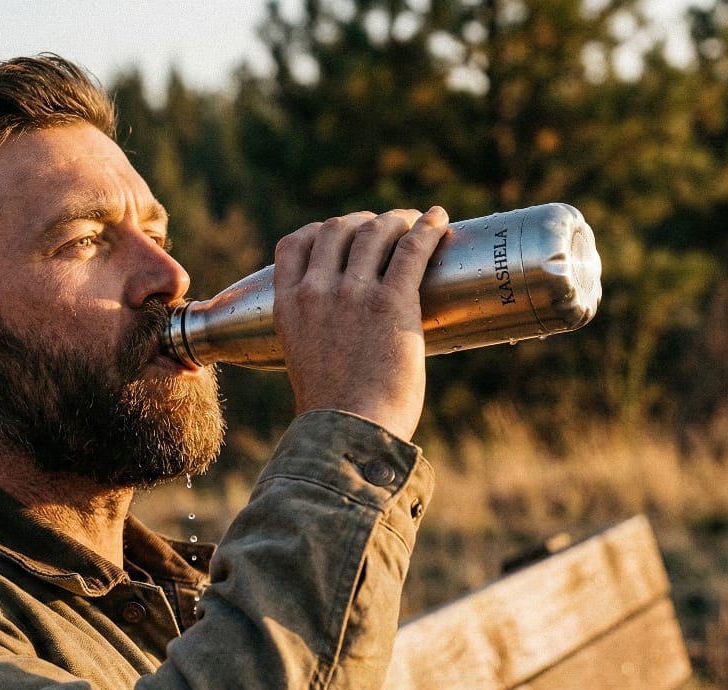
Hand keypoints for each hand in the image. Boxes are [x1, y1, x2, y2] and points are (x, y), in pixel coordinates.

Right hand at [272, 206, 448, 441]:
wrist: (349, 433)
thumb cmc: (334, 411)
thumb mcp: (304, 360)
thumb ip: (316, 334)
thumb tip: (345, 332)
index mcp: (287, 307)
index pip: (293, 244)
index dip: (321, 231)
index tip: (342, 235)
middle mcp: (315, 292)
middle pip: (337, 229)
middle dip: (364, 222)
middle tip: (387, 229)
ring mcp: (351, 294)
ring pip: (375, 231)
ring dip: (398, 220)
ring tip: (417, 222)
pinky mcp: (390, 302)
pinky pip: (411, 249)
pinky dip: (428, 228)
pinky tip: (440, 219)